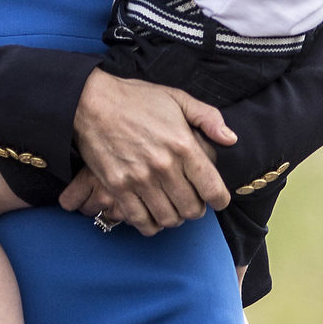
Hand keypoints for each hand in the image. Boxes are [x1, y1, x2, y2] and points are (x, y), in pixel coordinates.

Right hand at [59, 68, 234, 235]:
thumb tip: (230, 139)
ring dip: (174, 217)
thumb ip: (208, 118)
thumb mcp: (178, 98)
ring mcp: (139, 179)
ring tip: (172, 207)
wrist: (92, 102)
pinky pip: (140, 220)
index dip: (220, 200)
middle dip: (196, 209)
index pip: (213, 189)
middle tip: (192, 202)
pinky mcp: (117, 187)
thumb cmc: (137, 99)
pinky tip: (151, 215)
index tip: (217, 199)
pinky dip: (150, 225)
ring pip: (168, 219)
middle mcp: (164, 166)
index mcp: (183, 145)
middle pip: (192, 209)